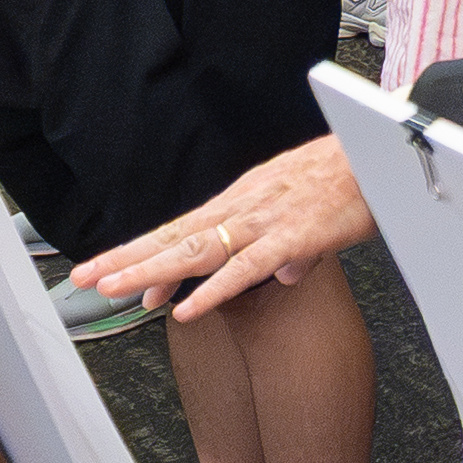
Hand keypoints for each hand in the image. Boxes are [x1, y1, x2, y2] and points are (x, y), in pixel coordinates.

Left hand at [74, 137, 364, 321]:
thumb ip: (287, 249)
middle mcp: (240, 210)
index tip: (108, 274)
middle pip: (173, 239)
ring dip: (152, 272)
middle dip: (126, 260)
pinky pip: (245, 268)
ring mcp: (262, 223)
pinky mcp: (291, 238)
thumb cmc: (344, 177)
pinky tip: (186, 310)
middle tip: (85, 279)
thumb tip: (279, 274)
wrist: (377, 152)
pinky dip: (213, 290)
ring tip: (115, 291)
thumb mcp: (305, 215)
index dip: (141, 254)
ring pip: (195, 252)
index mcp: (240, 204)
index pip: (179, 232)